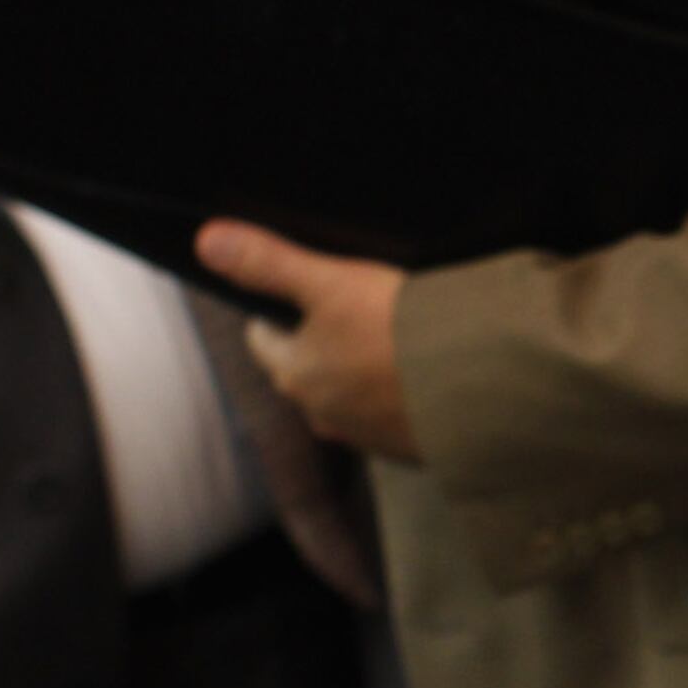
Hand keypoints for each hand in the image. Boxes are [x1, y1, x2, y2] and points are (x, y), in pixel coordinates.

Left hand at [194, 220, 420, 462]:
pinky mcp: (410, 446)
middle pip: (306, 370)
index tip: (298, 291)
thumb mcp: (331, 282)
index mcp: (295, 376)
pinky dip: (401, 394)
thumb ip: (268, 262)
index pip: (264, 339)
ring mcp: (368, 436)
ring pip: (348, 395)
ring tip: (396, 338)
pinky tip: (426, 369)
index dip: (276, 310)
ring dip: (362, 373)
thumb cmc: (402, 329)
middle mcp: (323, 415)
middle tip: (353, 308)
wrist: (480, 383)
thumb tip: (207, 241)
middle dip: (321, 343)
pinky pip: (392, 415)